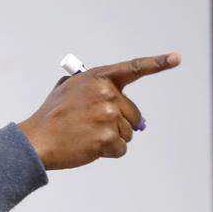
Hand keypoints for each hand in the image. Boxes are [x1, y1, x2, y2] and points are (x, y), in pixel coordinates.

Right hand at [18, 53, 180, 170]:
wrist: (36, 140)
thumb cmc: (51, 116)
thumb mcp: (67, 90)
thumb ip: (93, 88)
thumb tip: (119, 101)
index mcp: (97, 78)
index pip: (133, 68)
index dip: (157, 63)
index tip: (176, 58)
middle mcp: (106, 93)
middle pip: (132, 113)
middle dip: (119, 123)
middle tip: (93, 128)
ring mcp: (108, 115)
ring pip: (128, 133)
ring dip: (111, 139)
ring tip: (85, 136)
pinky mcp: (107, 137)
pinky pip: (121, 149)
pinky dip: (108, 152)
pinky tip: (88, 147)